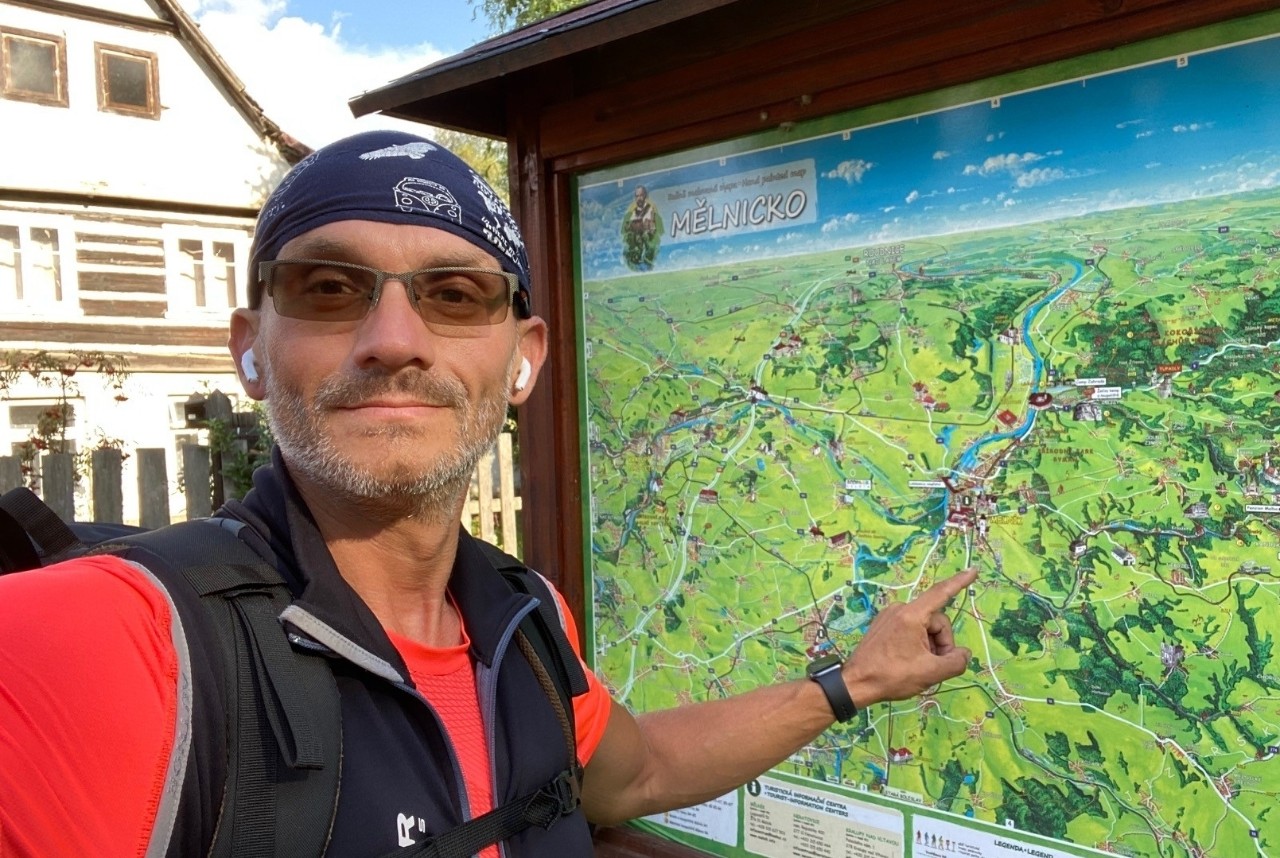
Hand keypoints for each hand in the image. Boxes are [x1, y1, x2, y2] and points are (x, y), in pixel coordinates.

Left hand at [841, 569, 975, 706]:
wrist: (856, 683)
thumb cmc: (893, 676)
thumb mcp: (931, 672)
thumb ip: (955, 662)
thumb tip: (963, 653)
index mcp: (911, 615)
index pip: (941, 593)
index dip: (959, 583)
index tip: (974, 570)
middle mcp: (900, 609)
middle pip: (936, 621)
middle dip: (942, 643)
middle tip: (936, 666)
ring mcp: (890, 616)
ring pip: (924, 627)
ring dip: (930, 646)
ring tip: (921, 666)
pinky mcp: (883, 625)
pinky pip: (911, 629)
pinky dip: (918, 644)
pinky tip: (910, 661)